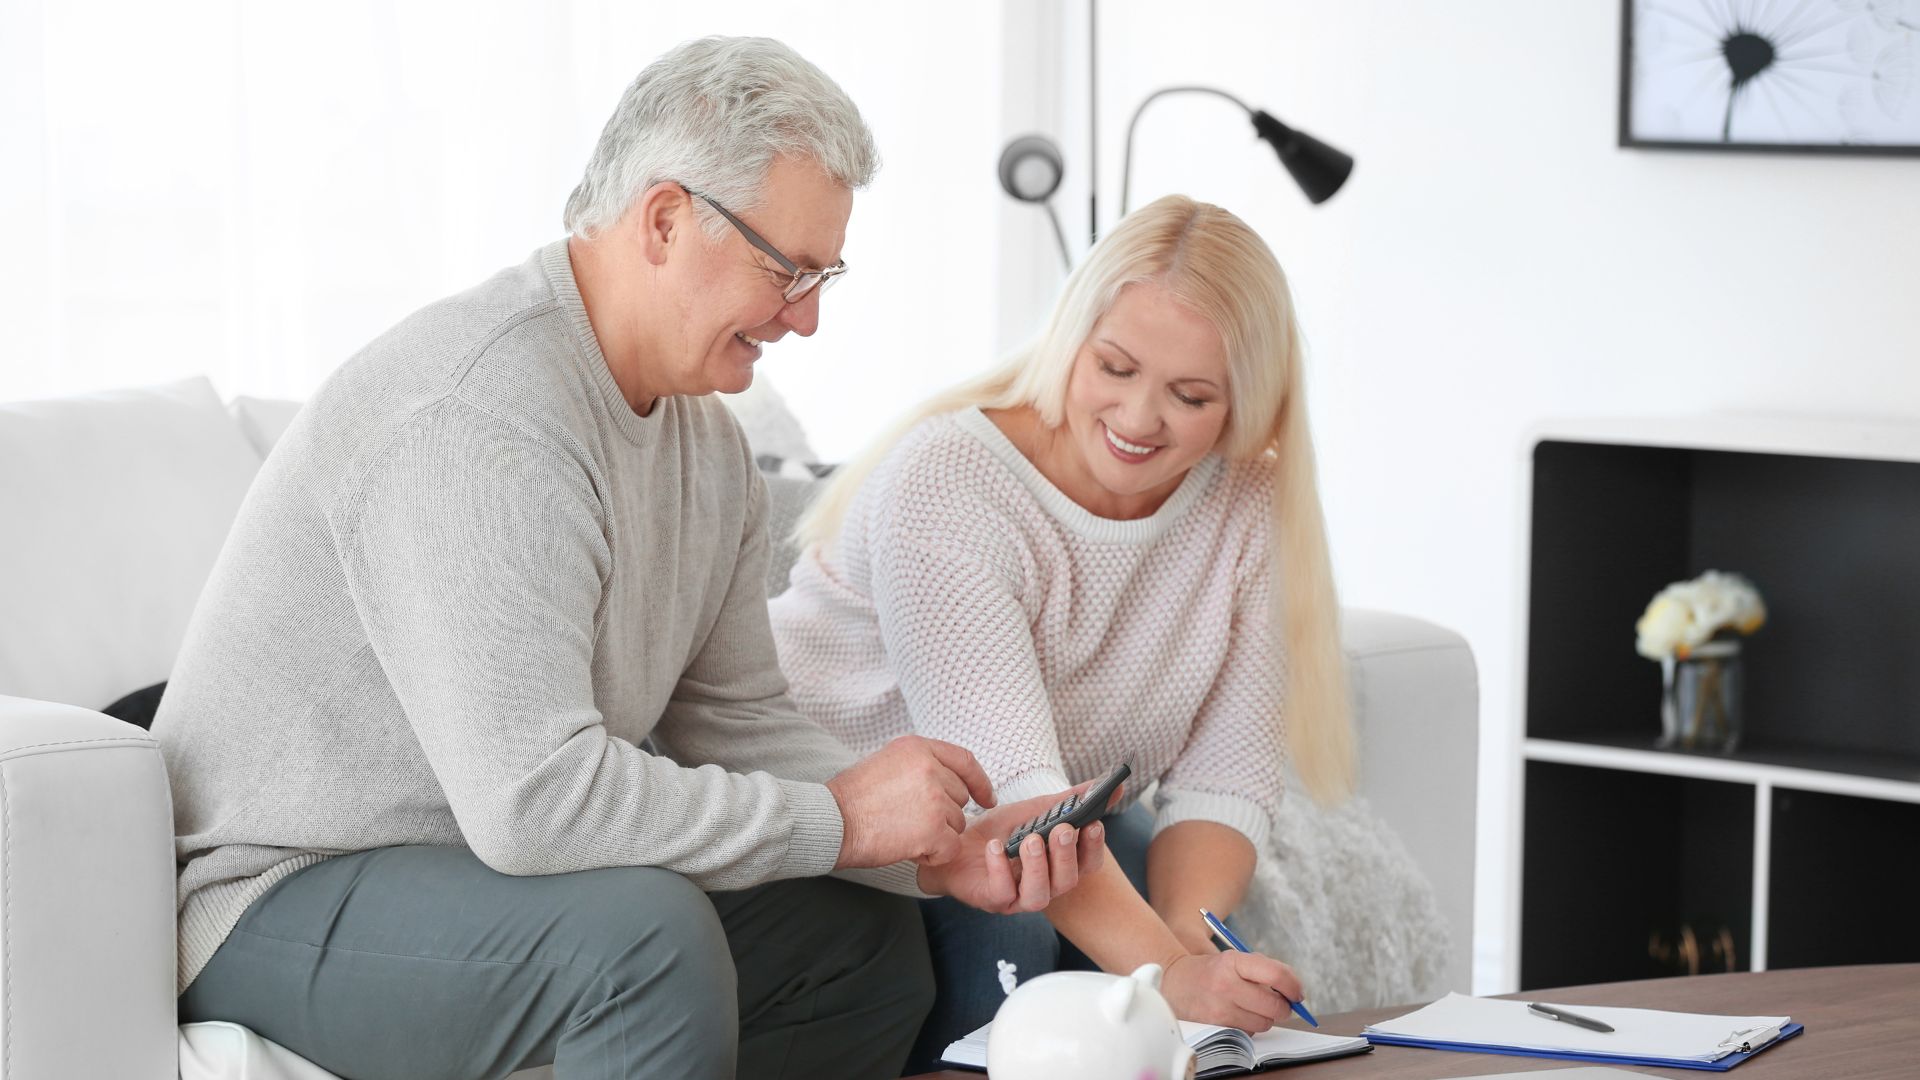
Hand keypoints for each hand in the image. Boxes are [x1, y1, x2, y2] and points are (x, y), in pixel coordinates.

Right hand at [826, 735, 995, 868]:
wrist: (831, 821)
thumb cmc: (852, 798)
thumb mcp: (887, 762)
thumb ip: (920, 766)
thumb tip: (950, 782)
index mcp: (918, 748)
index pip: (965, 761)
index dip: (980, 783)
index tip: (987, 798)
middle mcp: (930, 768)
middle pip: (959, 798)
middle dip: (942, 815)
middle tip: (908, 821)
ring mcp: (934, 798)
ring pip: (956, 824)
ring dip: (935, 835)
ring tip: (902, 832)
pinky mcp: (933, 829)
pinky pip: (951, 847)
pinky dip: (934, 855)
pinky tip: (909, 849)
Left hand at [916, 783, 1115, 913]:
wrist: (956, 842)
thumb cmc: (999, 832)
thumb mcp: (1035, 811)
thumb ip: (1070, 801)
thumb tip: (1113, 787)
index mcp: (1058, 866)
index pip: (1087, 865)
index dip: (1094, 847)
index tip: (1094, 824)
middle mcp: (1044, 887)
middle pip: (1067, 882)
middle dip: (1066, 855)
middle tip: (1062, 829)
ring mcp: (1017, 898)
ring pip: (1039, 896)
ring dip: (1038, 866)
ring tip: (1031, 840)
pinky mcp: (990, 900)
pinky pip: (1001, 893)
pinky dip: (1001, 869)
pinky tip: (996, 847)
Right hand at [1160, 950, 1306, 1032]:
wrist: (1173, 982)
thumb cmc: (1211, 971)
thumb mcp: (1234, 959)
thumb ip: (1265, 971)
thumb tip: (1295, 993)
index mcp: (1233, 962)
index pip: (1275, 974)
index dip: (1293, 986)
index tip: (1297, 992)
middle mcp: (1225, 985)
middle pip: (1275, 1006)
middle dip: (1284, 1007)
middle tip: (1281, 1003)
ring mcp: (1220, 1009)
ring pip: (1264, 1023)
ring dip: (1265, 1017)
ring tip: (1251, 1006)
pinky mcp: (1216, 1027)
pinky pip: (1248, 1032)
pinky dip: (1249, 1025)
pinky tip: (1237, 1014)